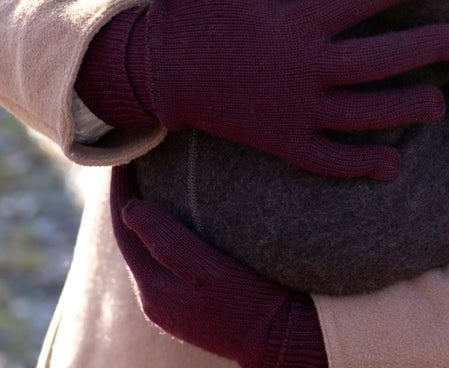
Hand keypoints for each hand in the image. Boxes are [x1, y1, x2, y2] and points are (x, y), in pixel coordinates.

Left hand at [111, 165, 326, 367]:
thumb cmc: (250, 301)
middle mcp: (155, 298)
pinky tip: (179, 213)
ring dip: (148, 214)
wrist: (282, 339)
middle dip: (131, 198)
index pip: (125, 229)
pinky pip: (166, 257)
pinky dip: (164, 230)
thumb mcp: (209, 269)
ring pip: (149, 247)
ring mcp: (172, 303)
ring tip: (154, 178)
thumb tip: (128, 208)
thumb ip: (167, 240)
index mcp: (153, 289)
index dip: (122, 191)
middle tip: (138, 159)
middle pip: (133, 238)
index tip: (125, 155)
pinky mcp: (190, 303)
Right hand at [117, 0, 448, 179]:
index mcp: (294, 24)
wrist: (156, 71)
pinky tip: (392, 165)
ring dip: (405, 108)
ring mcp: (294, 112)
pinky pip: (327, 160)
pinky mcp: (281, 142)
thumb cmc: (199, 14)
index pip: (360, 0)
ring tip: (440, 103)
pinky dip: (360, 165)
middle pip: (375, 61)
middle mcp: (302, 70)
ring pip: (363, 114)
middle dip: (421, 50)